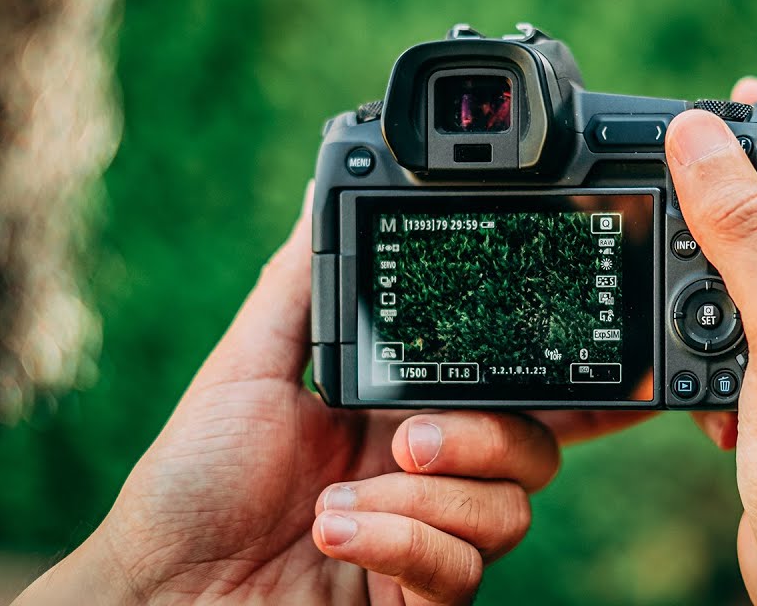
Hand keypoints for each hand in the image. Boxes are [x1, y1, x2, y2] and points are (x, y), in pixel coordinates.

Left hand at [14, 182, 646, 604]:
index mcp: (402, 417)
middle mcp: (428, 480)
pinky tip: (336, 534)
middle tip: (408, 440)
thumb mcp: (247, 367)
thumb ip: (300, 284)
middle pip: (534, 449)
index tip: (598, 352)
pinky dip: (401, 546)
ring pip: (511, 511)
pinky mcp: (420, 602)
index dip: (561, 379)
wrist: (159, 589)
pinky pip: (463, 572)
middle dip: (485, 435)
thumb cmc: (193, 483)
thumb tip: (320, 191)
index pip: (504, 393)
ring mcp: (429, 544)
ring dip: (423, 500)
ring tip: (338, 501)